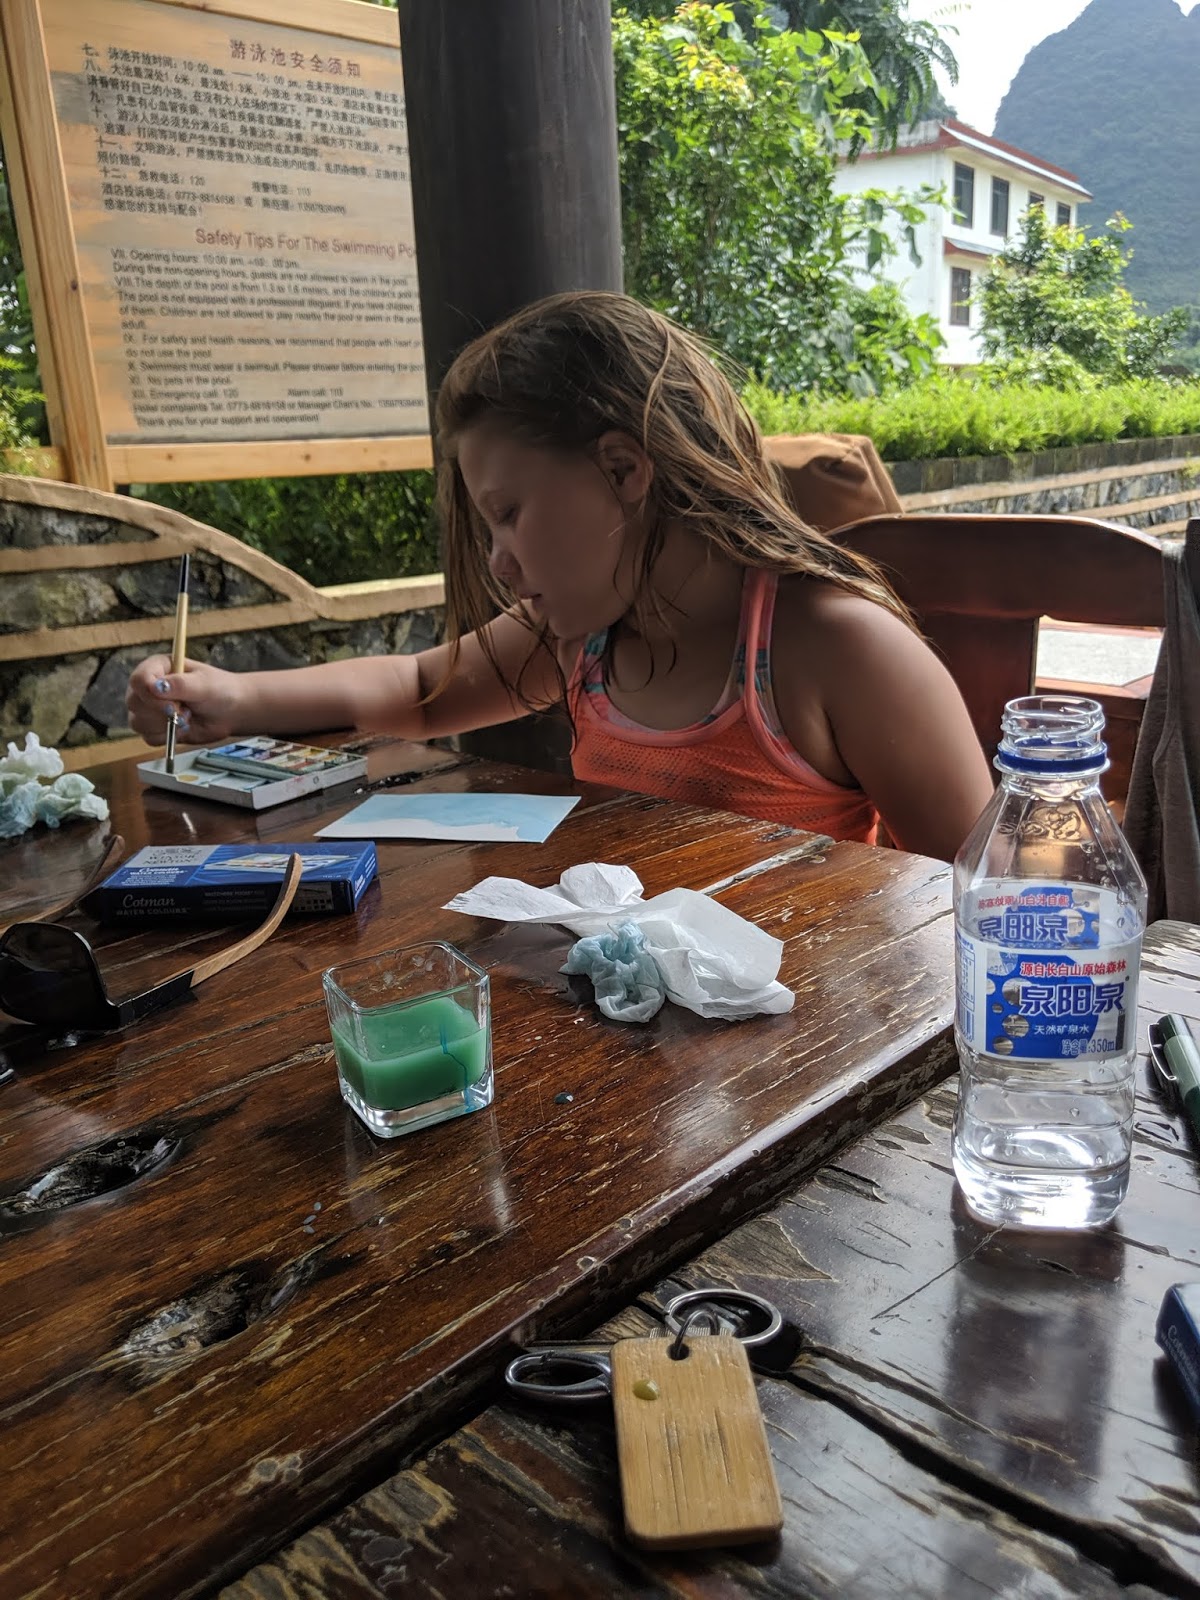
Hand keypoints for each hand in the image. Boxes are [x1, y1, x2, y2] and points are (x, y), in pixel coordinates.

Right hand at [125, 655, 245, 745]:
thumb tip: (155, 687)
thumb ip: (181, 684)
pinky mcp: (155, 727)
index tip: (172, 705)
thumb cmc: (220, 690)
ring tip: (187, 717)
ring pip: (138, 722)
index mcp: (157, 667)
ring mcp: (149, 707)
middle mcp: (148, 686)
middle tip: (185, 712)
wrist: (231, 712)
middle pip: (134, 702)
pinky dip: (166, 737)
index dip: (150, 695)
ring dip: (165, 726)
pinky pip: (148, 737)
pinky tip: (182, 728)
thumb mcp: (204, 684)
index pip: (138, 680)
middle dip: (161, 713)